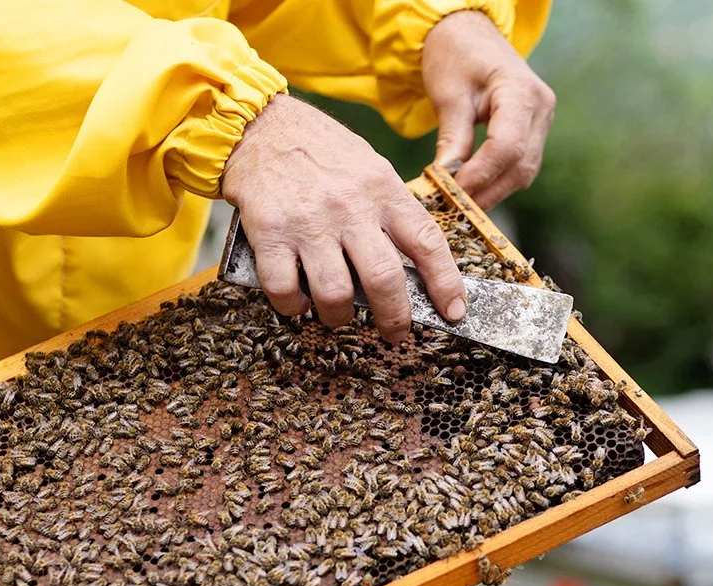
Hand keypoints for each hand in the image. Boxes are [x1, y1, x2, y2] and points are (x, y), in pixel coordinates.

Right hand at [220, 94, 465, 341]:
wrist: (258, 124)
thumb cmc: (320, 150)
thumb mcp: (370, 166)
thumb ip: (392, 211)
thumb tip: (416, 266)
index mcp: (382, 189)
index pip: (427, 243)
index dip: (446, 283)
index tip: (454, 311)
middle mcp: (350, 206)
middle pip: (385, 279)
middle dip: (395, 318)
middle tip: (395, 333)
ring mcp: (308, 221)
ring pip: (336, 294)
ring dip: (340, 317)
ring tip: (339, 315)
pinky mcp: (269, 232)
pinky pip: (285, 289)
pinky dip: (293, 306)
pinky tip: (298, 301)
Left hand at [423, 10, 555, 208]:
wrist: (469, 34)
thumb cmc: (457, 56)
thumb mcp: (448, 94)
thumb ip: (453, 138)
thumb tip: (446, 181)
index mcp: (521, 92)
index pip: (507, 147)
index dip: (481, 175)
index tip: (453, 192)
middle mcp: (541, 109)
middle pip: (520, 165)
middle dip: (487, 192)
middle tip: (454, 209)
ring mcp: (542, 122)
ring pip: (524, 172)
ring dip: (492, 192)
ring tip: (461, 205)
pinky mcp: (535, 132)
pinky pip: (519, 166)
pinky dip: (497, 182)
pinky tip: (473, 191)